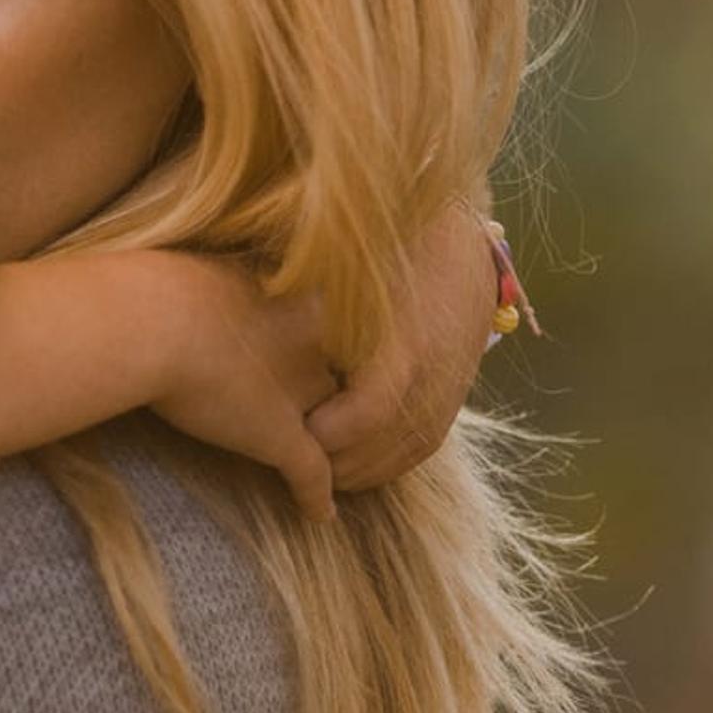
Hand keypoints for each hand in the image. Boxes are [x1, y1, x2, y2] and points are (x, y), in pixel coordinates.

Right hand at [130, 252, 339, 522]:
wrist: (155, 319)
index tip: (305, 359)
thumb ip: (230, 284)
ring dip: (335, 448)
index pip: (331, 333)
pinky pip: (312, 474)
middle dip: (334, 399)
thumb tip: (208, 281)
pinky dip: (316, 497)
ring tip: (340, 468)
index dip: (319, 352)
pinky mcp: (280, 437)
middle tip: (327, 413)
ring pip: (336, 429)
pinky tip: (320, 514)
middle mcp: (313, 350)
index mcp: (305, 304)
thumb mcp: (213, 270)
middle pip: (339, 381)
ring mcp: (300, 396)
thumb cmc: (168, 286)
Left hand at [305, 197, 506, 492]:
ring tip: (318, 471)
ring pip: (408, 450)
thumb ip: (309, 287)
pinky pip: (426, 444)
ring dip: (363, 471)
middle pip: (388, 441)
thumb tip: (253, 299)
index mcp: (407, 336)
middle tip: (292, 461)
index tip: (295, 430)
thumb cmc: (384, 243)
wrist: (459, 240)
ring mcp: (450, 384)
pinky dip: (389, 463)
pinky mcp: (457, 391)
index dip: (331, 432)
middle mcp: (435, 368)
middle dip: (340, 461)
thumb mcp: (348, 259)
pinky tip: (352, 465)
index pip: (372, 409)